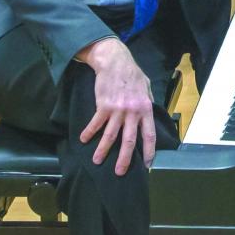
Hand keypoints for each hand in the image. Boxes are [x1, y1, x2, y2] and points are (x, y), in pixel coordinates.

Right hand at [77, 38, 155, 175]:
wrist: (115, 62)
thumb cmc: (132, 74)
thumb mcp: (147, 87)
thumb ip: (149, 102)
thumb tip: (151, 114)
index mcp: (146, 109)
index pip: (149, 134)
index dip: (148, 151)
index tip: (147, 164)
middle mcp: (133, 112)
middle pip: (129, 141)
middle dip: (124, 159)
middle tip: (119, 172)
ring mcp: (118, 110)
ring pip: (110, 136)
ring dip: (103, 150)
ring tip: (98, 161)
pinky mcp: (103, 106)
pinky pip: (96, 123)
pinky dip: (89, 133)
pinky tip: (83, 140)